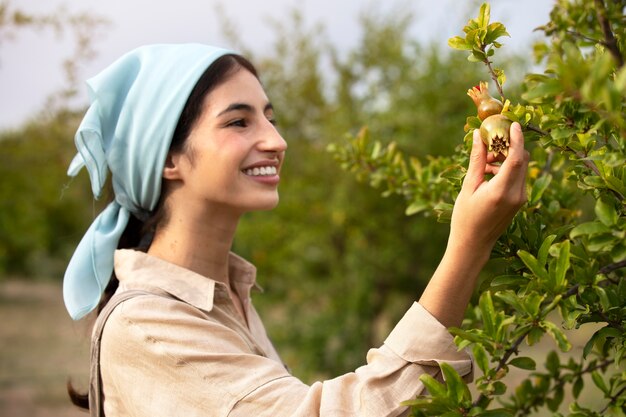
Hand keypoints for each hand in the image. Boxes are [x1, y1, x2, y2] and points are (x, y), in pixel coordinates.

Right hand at [449, 122, 528, 256]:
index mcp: (501, 191)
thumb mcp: (468, 187)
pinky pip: (518, 176)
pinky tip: (488, 174)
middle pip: (522, 159)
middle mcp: (516, 194)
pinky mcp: (520, 201)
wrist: (473, 244)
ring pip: (521, 167)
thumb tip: (479, 136)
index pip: (516, 158)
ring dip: (505, 158)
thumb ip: (477, 161)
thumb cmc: (465, 217)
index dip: (516, 139)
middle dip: (508, 147)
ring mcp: (521, 198)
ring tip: (483, 164)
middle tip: (488, 146)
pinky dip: (506, 169)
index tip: (512, 124)